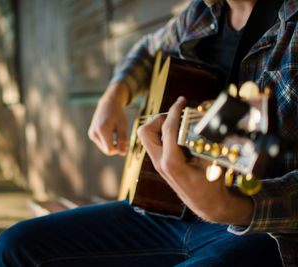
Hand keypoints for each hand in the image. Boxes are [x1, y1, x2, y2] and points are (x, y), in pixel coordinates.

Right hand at [88, 82, 129, 155]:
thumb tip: (122, 154)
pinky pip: (101, 144)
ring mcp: (91, 134)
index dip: (119, 150)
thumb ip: (123, 140)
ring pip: (103, 148)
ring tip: (119, 136)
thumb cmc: (117, 114)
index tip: (125, 143)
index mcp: (102, 130)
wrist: (108, 104)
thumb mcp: (123, 126)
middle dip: (116, 148)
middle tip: (124, 140)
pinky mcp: (91, 134)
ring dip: (112, 145)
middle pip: (106, 150)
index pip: (109, 150)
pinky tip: (112, 134)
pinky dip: (108, 142)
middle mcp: (94, 133)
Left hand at [137, 96, 253, 224]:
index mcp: (172, 162)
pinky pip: (155, 143)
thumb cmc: (211, 186)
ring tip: (179, 124)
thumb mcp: (212, 164)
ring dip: (159, 126)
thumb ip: (205, 144)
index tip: (182, 100)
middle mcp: (160, 162)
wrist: (206, 205)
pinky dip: (164, 135)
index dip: (175, 111)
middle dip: (159, 119)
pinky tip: (180, 134)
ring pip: (147, 137)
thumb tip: (205, 123)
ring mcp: (158, 164)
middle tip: (177, 116)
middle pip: (145, 131)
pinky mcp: (160, 164)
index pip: (167, 129)